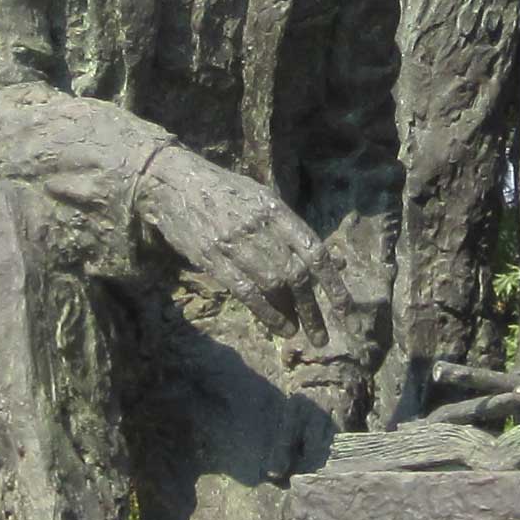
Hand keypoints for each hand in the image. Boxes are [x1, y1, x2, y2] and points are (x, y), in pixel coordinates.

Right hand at [139, 146, 328, 340]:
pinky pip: (246, 291)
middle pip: (297, 274)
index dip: (333, 282)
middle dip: (313, 309)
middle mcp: (261, 226)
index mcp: (276, 210)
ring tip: (298, 332)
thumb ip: (293, 230)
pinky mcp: (212, 258)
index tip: (345, 308)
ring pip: (274, 284)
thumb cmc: (223, 192)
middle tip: (322, 337)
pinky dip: (266, 312)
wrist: (173, 182)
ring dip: (291, 314)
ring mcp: (236, 242)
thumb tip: (333, 259)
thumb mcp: (262, 200)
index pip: (314, 250)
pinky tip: (278, 326)